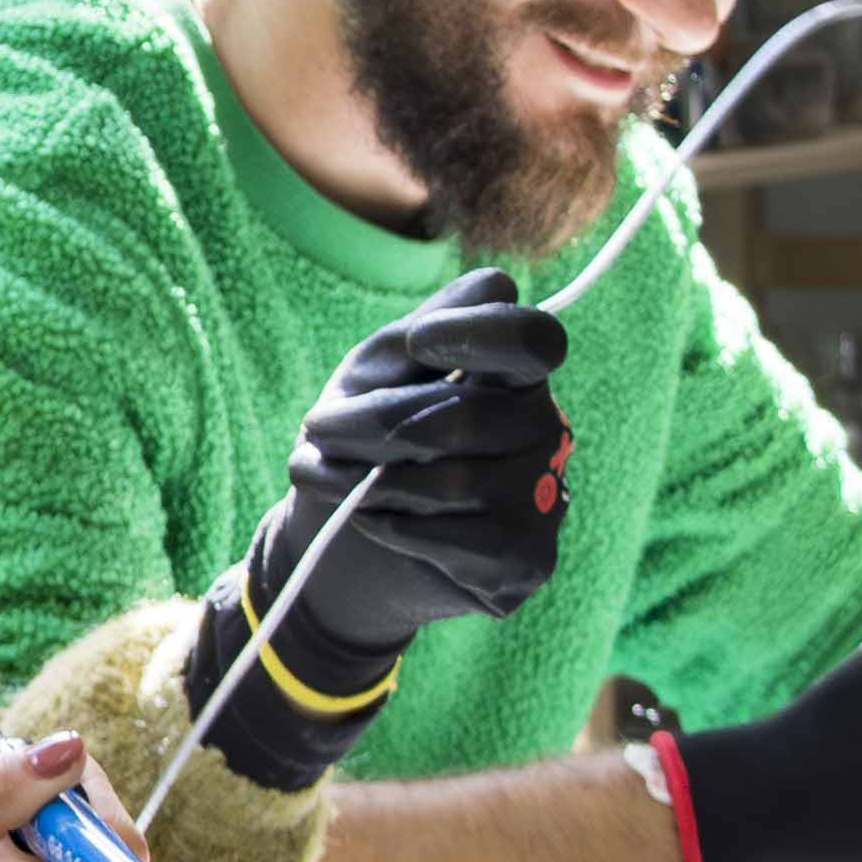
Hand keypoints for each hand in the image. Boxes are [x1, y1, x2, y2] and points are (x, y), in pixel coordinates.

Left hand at [180, 268, 570, 793]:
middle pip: (465, 415)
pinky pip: (455, 538)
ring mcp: (545, 498)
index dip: (478, 334)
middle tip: (316, 429)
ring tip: (330, 480)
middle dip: (373, 423)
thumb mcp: (370, 377)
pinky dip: (394, 527)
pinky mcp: (527, 560)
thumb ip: (414, 338)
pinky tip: (372, 521)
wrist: (342, 543)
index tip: (416, 343)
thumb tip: (480, 300)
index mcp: (512, 373)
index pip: (534, 340)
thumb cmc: (363, 443)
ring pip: (453, 481)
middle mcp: (544, 429)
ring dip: (370, 482)